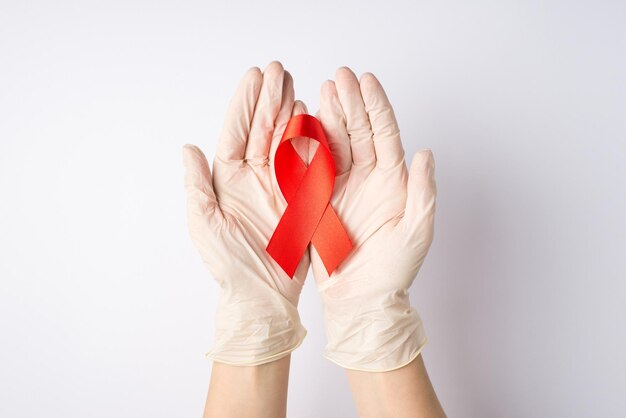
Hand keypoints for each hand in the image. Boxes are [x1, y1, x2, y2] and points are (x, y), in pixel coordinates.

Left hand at [183, 61, 309, 365]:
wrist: (263, 295)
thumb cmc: (229, 265)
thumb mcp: (204, 225)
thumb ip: (197, 186)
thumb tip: (187, 148)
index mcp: (227, 180)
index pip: (236, 133)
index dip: (245, 104)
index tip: (254, 77)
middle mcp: (253, 178)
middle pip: (262, 129)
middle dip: (269, 98)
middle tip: (278, 70)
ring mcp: (279, 185)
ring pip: (285, 141)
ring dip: (289, 112)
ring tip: (293, 86)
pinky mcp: (302, 197)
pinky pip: (307, 164)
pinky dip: (310, 141)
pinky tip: (311, 119)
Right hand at [312, 67, 436, 370]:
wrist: (360, 301)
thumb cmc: (393, 272)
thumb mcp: (417, 232)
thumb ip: (422, 193)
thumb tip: (425, 153)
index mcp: (393, 181)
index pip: (385, 134)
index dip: (376, 105)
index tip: (366, 80)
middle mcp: (368, 178)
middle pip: (359, 131)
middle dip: (350, 102)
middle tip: (339, 75)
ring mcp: (341, 187)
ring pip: (334, 144)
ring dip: (328, 116)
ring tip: (321, 91)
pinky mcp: (319, 200)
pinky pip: (312, 167)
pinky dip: (306, 146)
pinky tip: (301, 124)